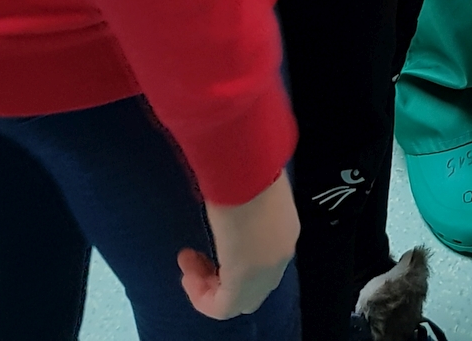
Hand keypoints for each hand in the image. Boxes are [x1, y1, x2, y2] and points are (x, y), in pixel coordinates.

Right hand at [179, 172, 298, 321]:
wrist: (248, 166)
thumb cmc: (247, 165)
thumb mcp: (249, 183)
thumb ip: (245, 197)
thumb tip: (232, 190)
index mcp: (284, 229)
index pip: (264, 259)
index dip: (235, 258)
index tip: (211, 242)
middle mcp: (280, 253)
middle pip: (253, 285)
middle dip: (223, 276)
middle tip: (196, 258)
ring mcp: (266, 270)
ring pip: (239, 297)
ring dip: (209, 285)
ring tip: (188, 264)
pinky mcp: (245, 282)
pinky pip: (223, 306)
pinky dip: (201, 296)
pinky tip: (187, 276)